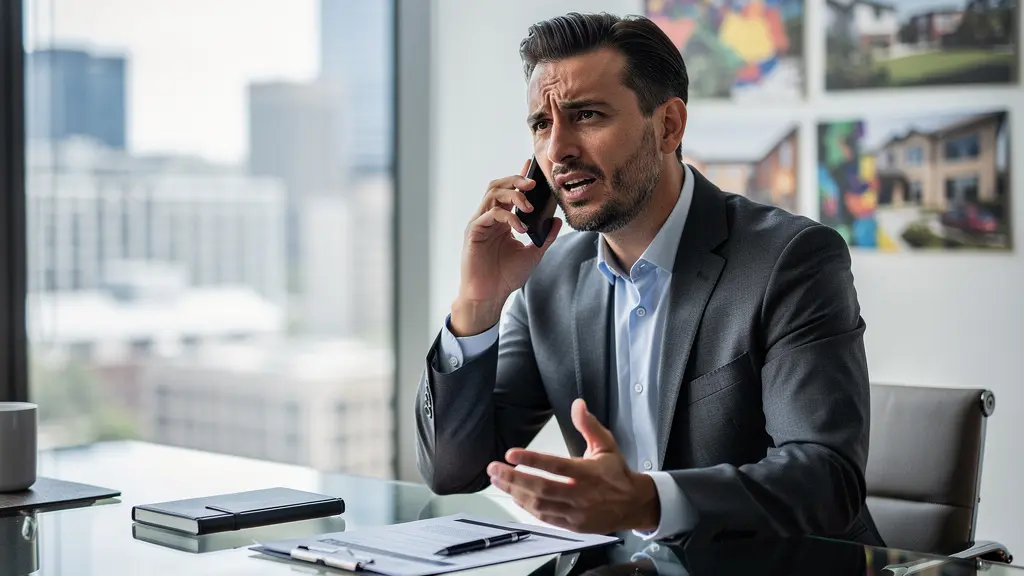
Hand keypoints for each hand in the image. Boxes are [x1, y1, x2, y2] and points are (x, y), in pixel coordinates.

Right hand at [451, 159, 561, 335]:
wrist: (490, 296)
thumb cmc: (506, 277)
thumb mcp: (533, 254)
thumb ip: (545, 237)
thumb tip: (558, 221)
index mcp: (502, 220)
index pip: (510, 191)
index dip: (520, 176)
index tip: (533, 167)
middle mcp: (489, 218)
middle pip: (498, 185)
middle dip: (516, 180)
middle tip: (534, 184)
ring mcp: (480, 223)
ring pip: (492, 194)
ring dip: (513, 195)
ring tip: (529, 206)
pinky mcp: (474, 231)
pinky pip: (489, 214)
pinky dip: (507, 216)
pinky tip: (520, 227)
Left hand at [487, 399, 659, 533]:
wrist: (634, 504)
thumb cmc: (617, 472)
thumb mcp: (606, 444)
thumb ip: (589, 425)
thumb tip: (577, 403)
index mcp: (588, 473)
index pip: (556, 466)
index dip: (532, 460)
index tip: (511, 453)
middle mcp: (580, 494)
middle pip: (541, 488)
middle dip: (513, 478)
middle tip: (493, 468)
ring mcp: (576, 513)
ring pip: (540, 505)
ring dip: (516, 492)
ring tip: (499, 480)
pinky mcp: (573, 526)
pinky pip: (545, 518)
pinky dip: (528, 508)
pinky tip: (515, 496)